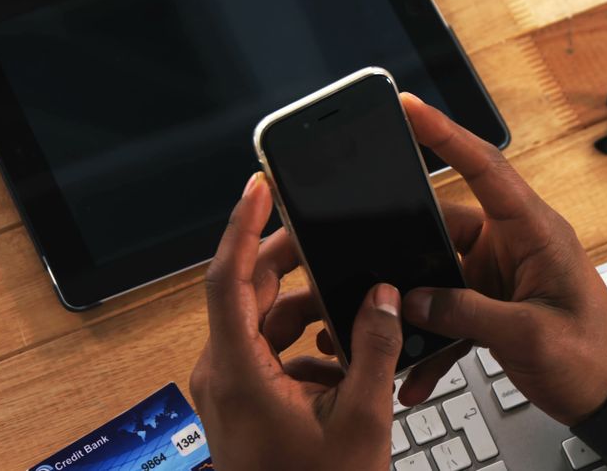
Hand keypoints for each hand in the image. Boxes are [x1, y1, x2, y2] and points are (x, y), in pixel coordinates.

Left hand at [190, 173, 401, 469]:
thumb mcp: (362, 419)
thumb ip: (374, 348)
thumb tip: (383, 295)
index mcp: (240, 371)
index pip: (228, 278)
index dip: (244, 226)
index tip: (260, 187)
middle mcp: (223, 373)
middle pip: (248, 292)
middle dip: (289, 261)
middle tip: (327, 235)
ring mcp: (230, 388)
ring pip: (263, 322)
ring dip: (305, 309)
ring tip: (353, 310)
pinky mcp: (244, 400)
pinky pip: (270, 351)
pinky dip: (304, 343)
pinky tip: (345, 360)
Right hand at [394, 93, 606, 425]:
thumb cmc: (594, 358)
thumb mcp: (530, 335)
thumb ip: (468, 314)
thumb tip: (415, 301)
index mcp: (535, 231)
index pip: (485, 168)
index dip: (446, 134)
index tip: (410, 107)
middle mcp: (515, 244)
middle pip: (444, 225)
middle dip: (406, 246)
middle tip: (369, 260)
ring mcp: (500, 275)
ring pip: (439, 274)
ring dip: (417, 308)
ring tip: (392, 331)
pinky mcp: (492, 304)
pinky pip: (449, 312)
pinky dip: (432, 342)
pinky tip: (416, 371)